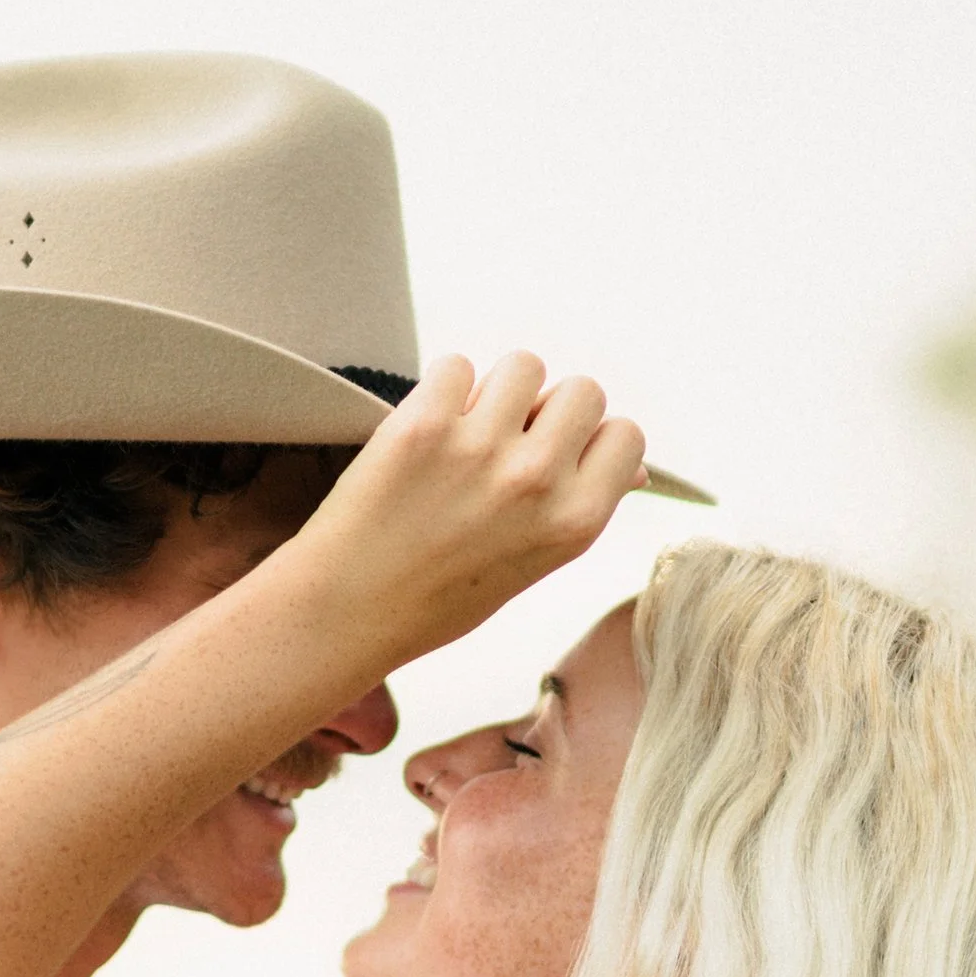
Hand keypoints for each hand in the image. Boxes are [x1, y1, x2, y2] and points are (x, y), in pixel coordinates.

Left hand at [295, 352, 646, 673]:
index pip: (626, 436)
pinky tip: (426, 434)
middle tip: (509, 444)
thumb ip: (575, 509)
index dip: (591, 439)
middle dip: (548, 409)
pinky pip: (457, 365)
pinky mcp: (425, 423)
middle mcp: (537, 482)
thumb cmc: (436, 600)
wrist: (347, 611)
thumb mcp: (529, 567)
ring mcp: (481, 448)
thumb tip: (628, 467)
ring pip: (524, 366)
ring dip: (497, 391)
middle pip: (583, 390)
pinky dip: (443, 390)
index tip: (559, 455)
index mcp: (574, 524)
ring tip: (464, 436)